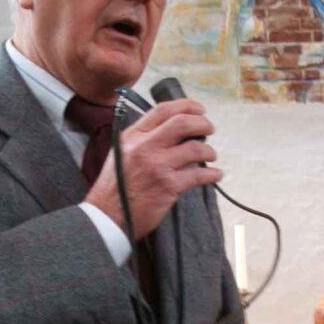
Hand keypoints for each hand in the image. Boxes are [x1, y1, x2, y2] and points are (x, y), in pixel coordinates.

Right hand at [84, 99, 222, 239]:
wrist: (107, 216)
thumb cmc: (115, 188)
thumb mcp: (121, 153)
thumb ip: (142, 139)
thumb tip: (173, 131)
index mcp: (133, 137)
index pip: (163, 110)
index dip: (186, 106)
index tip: (199, 110)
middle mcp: (145, 147)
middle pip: (182, 123)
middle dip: (202, 123)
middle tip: (210, 129)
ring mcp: (157, 166)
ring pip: (195, 148)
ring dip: (209, 151)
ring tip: (211, 155)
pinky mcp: (168, 186)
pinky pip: (199, 175)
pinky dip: (212, 174)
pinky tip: (215, 175)